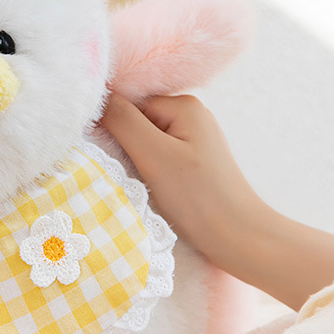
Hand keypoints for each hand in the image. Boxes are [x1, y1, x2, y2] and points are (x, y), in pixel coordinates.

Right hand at [101, 92, 266, 270]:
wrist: (237, 237)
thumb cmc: (198, 197)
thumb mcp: (153, 154)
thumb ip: (122, 121)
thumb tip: (95, 96)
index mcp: (184, 105)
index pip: (130, 106)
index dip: (115, 130)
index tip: (114, 157)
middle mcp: (191, 116)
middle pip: (137, 123)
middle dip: (126, 147)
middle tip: (132, 174)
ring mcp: (193, 140)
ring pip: (145, 143)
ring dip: (136, 163)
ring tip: (147, 185)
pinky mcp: (192, 163)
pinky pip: (158, 158)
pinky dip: (149, 173)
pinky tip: (156, 191)